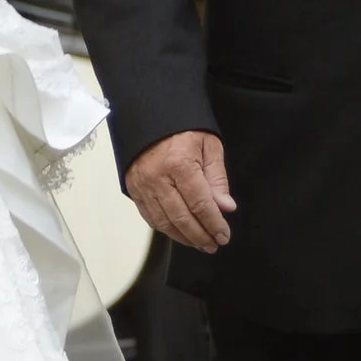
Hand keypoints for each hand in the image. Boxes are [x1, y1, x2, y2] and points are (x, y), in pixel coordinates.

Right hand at [126, 129, 235, 253]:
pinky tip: (179, 233)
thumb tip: (225, 207)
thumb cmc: (183, 128)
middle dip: (200, 236)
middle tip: (213, 244)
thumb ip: (217, 178)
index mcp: (180, 164)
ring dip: (184, 237)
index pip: (200, 204)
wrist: (151, 116)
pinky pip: (150, 217)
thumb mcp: (209, 146)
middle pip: (182, 218)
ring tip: (199, 243)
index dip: (214, 224)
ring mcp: (143, 185)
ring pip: (164, 222)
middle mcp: (158, 177)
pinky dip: (166, 229)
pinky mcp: (134, 189)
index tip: (224, 236)